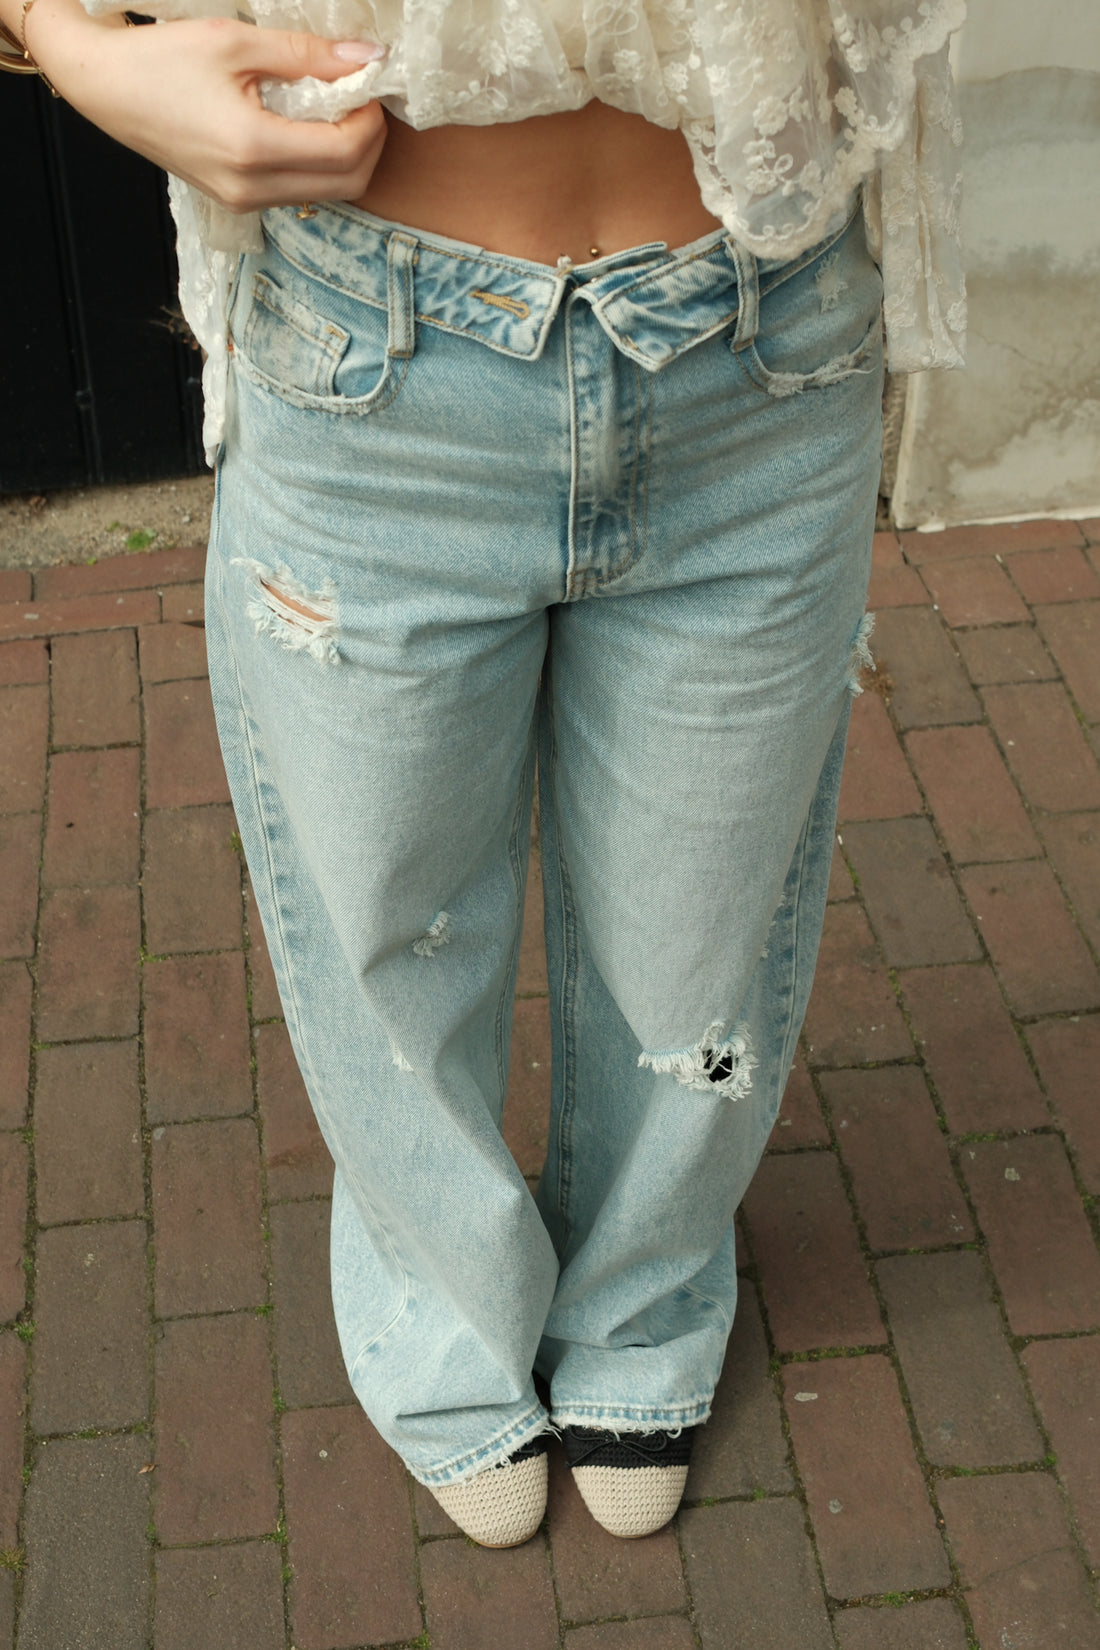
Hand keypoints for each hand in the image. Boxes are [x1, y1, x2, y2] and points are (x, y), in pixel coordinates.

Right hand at [23, 2, 387, 211]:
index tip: (368, 85)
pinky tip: (307, 126)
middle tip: (363, 100)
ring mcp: (244, 201)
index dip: (371, 118)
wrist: (106, 88)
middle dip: (370, 143)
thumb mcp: (236, 42)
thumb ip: (305, 54)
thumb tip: (365, 58)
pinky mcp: (238, 201)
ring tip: (334, 108)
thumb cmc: (161, 59)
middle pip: (348, 183)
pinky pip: (300, 190)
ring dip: (346, 155)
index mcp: (252, 148)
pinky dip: (318, 163)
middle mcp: (251, 187)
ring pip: (328, 192)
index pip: (345, 150)